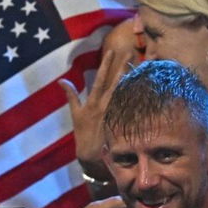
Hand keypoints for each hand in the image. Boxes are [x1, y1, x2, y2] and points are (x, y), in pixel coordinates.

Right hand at [62, 49, 130, 175]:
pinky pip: (132, 107)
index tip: (112, 51)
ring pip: (126, 92)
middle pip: (116, 82)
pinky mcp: (123, 122)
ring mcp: (115, 114)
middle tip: (132, 51)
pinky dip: (138, 97)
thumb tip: (62, 81)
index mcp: (93, 103)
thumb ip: (71, 96)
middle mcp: (105, 106)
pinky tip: (146, 87)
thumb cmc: (83, 135)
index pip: (100, 79)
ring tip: (141, 65)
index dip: (105, 65)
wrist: (92, 156)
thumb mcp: (75, 115)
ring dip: (133, 79)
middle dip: (123, 66)